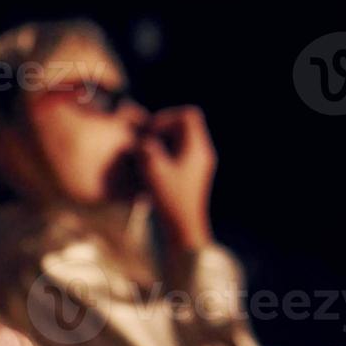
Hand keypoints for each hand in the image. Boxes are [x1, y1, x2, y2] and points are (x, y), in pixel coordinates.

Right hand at [137, 106, 215, 249]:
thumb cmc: (171, 201)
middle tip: (147, 142)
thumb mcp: (154, 172)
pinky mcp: (193, 174)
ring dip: (162, 142)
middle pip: (185, 125)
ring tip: (147, 155)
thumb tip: (142, 141)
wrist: (184, 229)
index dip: (167, 118)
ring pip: (182, 139)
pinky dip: (166, 154)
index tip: (151, 132)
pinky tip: (153, 168)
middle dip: (163, 130)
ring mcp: (199, 164)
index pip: (188, 116)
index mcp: (197, 148)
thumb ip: (147, 151)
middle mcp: (202, 153)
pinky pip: (180, 153)